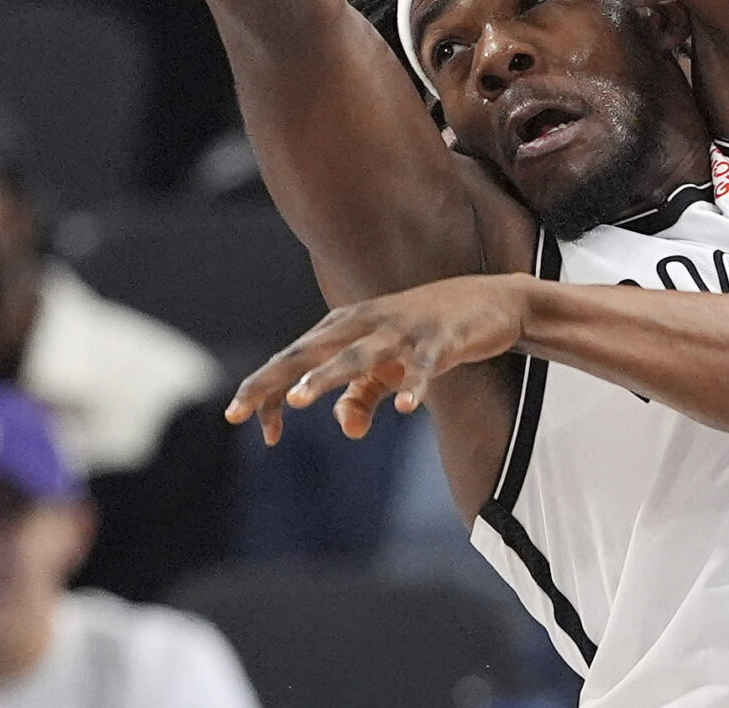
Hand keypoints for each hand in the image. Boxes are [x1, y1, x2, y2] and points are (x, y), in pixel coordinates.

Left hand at [227, 273, 532, 443]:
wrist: (489, 302)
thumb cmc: (426, 334)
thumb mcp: (389, 369)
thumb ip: (362, 397)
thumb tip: (343, 427)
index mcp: (347, 325)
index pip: (295, 358)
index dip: (267, 388)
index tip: (241, 420)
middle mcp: (367, 322)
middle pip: (312, 351)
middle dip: (275, 379)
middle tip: (239, 406)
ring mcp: (403, 329)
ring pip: (359, 355)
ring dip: (329, 376)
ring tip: (301, 398)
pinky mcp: (440, 339)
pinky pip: (424, 365)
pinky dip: (414, 384)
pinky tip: (404, 406)